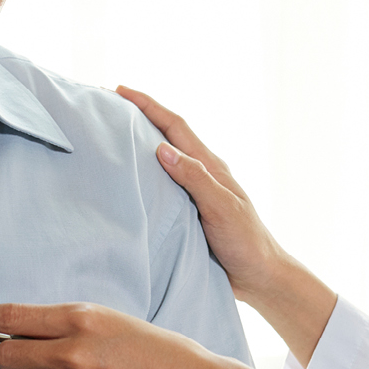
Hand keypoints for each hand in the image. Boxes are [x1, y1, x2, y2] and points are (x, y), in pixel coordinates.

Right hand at [116, 86, 336, 362]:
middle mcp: (201, 174)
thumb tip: (162, 148)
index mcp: (210, 166)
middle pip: (166, 136)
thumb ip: (195, 179)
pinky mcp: (188, 212)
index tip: (120, 91)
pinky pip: (160, 185)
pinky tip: (127, 180)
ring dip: (138, 144)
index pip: (175, 127)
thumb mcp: (221, 208)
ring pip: (162, 159)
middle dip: (138, 117)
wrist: (260, 277)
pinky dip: (142, 174)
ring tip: (111, 136)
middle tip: (107, 106)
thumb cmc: (246, 242)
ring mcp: (194, 193)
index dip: (148, 106)